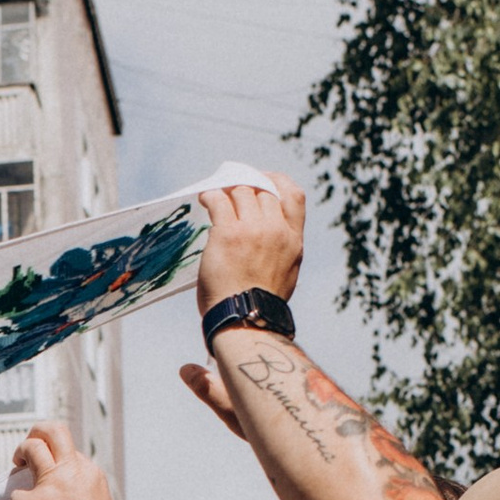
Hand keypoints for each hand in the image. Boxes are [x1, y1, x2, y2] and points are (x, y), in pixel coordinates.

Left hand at [6, 420, 130, 499]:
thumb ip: (78, 494)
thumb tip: (58, 491)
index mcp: (91, 475)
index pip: (69, 450)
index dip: (55, 455)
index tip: (47, 465)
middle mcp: (74, 472)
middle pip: (53, 431)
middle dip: (36, 432)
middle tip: (25, 450)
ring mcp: (53, 484)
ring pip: (32, 447)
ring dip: (20, 453)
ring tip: (16, 467)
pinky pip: (16, 495)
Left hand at [193, 176, 304, 319]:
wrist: (245, 319)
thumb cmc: (258, 304)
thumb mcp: (285, 273)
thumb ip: (281, 249)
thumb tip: (267, 235)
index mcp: (293, 241)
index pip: (294, 196)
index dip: (277, 182)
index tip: (264, 180)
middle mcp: (277, 231)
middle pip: (263, 191)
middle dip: (246, 187)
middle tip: (231, 191)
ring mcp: (253, 230)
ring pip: (241, 192)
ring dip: (227, 191)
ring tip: (215, 196)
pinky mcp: (229, 233)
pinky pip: (219, 201)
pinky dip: (211, 196)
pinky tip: (205, 199)